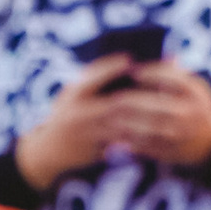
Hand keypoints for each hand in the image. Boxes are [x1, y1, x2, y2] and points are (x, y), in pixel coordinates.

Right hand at [13, 58, 153, 190]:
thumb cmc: (67, 115)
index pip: (93, 77)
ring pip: (122, 124)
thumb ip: (93, 81)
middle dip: (141, 96)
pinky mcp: (93, 149)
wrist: (47, 150)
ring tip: (163, 110)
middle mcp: (78, 114)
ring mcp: (86, 134)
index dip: (111, 67)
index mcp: (72, 96)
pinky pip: (120, 142)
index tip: (130, 58)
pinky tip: (152, 129)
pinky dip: (137, 135)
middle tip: (161, 90)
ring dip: (144, 118)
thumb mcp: (72, 95)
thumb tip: (128, 64)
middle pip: (117, 103)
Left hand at [97, 62, 210, 171]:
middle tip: (113, 97)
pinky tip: (115, 133)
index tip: (134, 72)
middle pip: (156, 106)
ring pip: (148, 128)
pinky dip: (128, 140)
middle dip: (132, 101)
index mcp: (196, 94)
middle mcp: (189, 114)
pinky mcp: (170, 151)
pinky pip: (145, 145)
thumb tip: (166, 56)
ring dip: (126, 123)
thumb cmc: (197, 108)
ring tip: (109, 116)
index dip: (152, 74)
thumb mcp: (196, 88)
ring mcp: (179, 134)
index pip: (174, 79)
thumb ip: (179, 75)